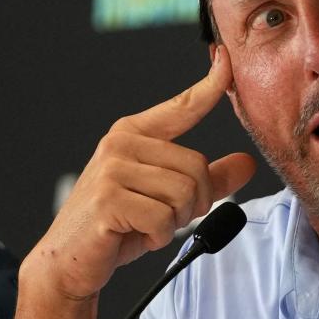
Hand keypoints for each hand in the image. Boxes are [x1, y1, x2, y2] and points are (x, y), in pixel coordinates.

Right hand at [28, 45, 255, 299]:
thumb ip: (210, 180)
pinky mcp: (108, 200)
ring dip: (176, 222)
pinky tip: (137, 236)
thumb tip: (248, 162)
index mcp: (135, 134)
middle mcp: (122, 144)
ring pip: (185, 194)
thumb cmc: (119, 224)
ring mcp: (112, 170)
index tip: (225, 57)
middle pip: (198, 167)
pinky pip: (164, 219)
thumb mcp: (168, 197)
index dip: (210, 84)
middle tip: (165, 217)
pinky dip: (159, 237)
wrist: (70, 261)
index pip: (183, 106)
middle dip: (194, 202)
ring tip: (148, 226)